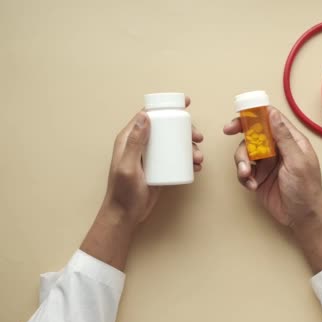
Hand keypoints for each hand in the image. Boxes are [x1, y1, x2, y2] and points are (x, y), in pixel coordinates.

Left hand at [81, 97, 203, 270]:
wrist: (126, 216)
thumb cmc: (123, 193)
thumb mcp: (128, 166)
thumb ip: (134, 143)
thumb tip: (145, 115)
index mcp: (129, 139)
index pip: (149, 115)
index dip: (167, 107)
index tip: (185, 104)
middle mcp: (141, 145)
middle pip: (166, 128)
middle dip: (185, 129)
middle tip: (198, 137)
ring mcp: (151, 156)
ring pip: (173, 143)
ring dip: (190, 147)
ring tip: (198, 158)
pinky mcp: (159, 168)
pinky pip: (176, 158)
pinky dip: (188, 159)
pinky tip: (196, 165)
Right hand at [223, 106, 321, 231]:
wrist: (301, 218)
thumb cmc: (306, 189)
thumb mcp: (297, 161)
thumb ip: (284, 137)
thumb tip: (273, 114)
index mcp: (291, 140)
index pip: (271, 119)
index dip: (255, 114)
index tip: (242, 114)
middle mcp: (277, 149)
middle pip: (253, 133)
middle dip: (240, 132)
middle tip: (228, 130)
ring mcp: (267, 163)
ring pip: (245, 152)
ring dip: (242, 162)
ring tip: (247, 174)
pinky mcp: (259, 177)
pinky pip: (244, 170)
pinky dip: (244, 177)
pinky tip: (252, 185)